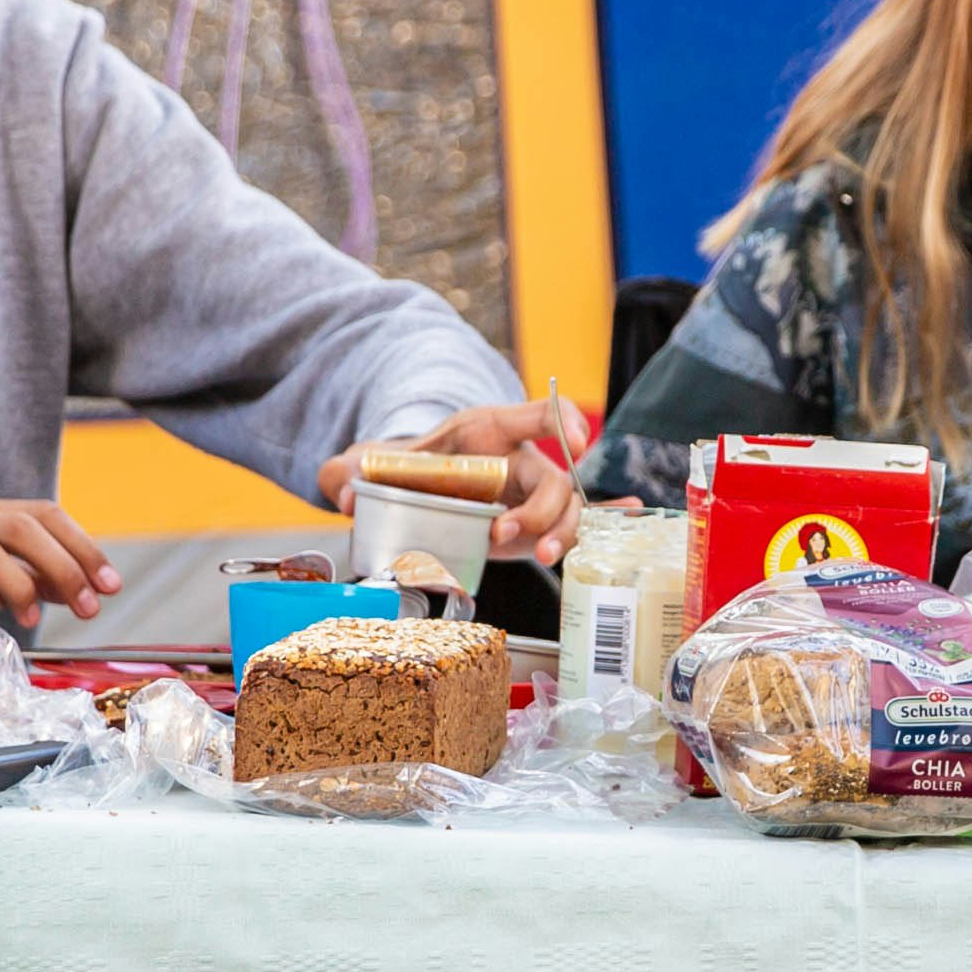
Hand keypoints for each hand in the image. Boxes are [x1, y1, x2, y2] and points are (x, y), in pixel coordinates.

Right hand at [0, 493, 115, 626]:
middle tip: (88, 608)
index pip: (44, 512)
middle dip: (63, 566)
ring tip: (32, 620)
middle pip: (20, 525)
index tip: (112, 586)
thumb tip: (93, 588)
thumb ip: (41, 578)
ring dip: (19, 585)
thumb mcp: (0, 581)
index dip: (84, 548)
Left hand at [321, 396, 594, 565]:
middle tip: (507, 535)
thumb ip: (348, 469)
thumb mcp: (372, 463)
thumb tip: (338, 486)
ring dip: (564, 533)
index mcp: (484, 432)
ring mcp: (527, 495)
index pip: (532, 413)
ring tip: (544, 558)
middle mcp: (516, 460)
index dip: (559, 418)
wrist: (412, 487)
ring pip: (568, 509)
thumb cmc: (403, 468)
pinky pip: (576, 523)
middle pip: (554, 475)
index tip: (576, 437)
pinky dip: (607, 521)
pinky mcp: (531, 526)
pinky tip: (633, 515)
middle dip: (542, 507)